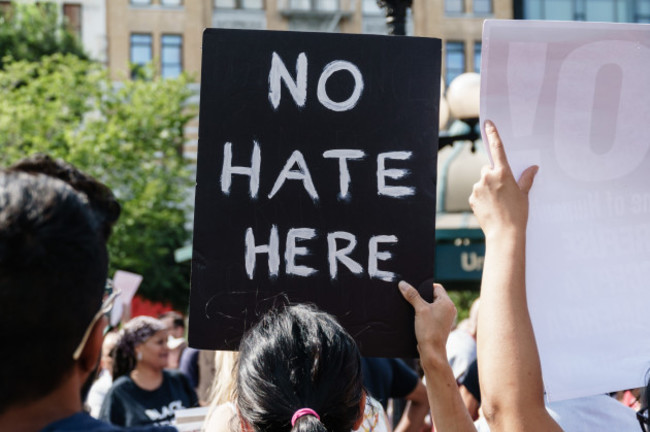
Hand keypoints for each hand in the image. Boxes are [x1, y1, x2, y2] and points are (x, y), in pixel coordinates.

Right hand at [398, 281, 455, 357]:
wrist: (432, 352)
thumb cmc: (429, 330)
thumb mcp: (419, 309)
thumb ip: (412, 295)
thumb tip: (402, 283)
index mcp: (447, 303)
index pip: (436, 287)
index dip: (424, 287)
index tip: (414, 289)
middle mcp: (449, 309)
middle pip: (433, 296)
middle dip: (422, 296)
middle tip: (411, 297)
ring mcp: (445, 318)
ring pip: (432, 306)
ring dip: (422, 306)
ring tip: (412, 307)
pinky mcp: (440, 325)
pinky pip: (431, 314)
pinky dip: (424, 314)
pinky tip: (415, 316)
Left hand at [469, 120, 537, 238]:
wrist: (504, 233)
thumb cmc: (518, 213)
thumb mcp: (524, 194)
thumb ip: (526, 179)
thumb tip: (533, 167)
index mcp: (503, 173)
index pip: (497, 148)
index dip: (493, 134)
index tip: (488, 123)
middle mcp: (487, 177)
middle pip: (488, 169)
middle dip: (494, 175)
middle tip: (503, 189)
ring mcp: (478, 187)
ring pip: (482, 182)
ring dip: (488, 187)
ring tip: (498, 202)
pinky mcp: (472, 198)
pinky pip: (477, 193)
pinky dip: (482, 197)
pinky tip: (491, 207)